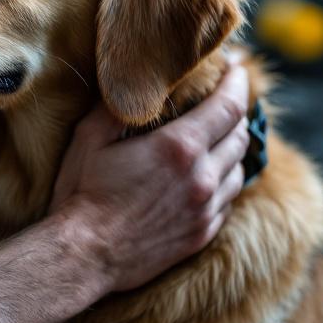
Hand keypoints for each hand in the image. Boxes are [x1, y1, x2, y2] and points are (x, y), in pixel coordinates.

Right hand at [49, 58, 250, 292]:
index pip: (229, 106)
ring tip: (218, 138)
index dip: (238, 82)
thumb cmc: (82, 192)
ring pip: (240, 170)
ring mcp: (206, 209)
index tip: (237, 67)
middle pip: (240, 135)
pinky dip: (224, 182)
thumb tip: (133, 81)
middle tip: (224, 99)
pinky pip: (228, 201)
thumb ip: (117, 106)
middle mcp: (202, 177)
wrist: (84, 255)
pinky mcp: (201, 234)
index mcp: (179, 147)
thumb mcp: (91, 137)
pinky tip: (207, 177)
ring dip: (233, 149)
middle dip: (235, 112)